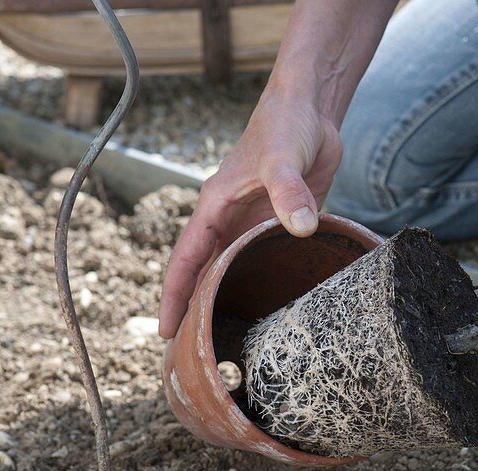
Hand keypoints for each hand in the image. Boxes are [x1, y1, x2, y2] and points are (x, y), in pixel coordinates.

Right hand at [157, 88, 342, 338]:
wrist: (310, 109)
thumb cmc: (286, 126)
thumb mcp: (284, 160)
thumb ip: (290, 194)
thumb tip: (301, 229)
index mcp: (215, 208)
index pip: (185, 260)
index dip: (174, 296)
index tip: (166, 332)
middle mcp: (228, 221)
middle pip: (203, 273)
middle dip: (194, 310)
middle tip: (193, 354)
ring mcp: (252, 224)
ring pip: (232, 271)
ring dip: (226, 301)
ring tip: (225, 343)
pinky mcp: (278, 224)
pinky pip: (264, 262)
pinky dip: (260, 286)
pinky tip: (268, 312)